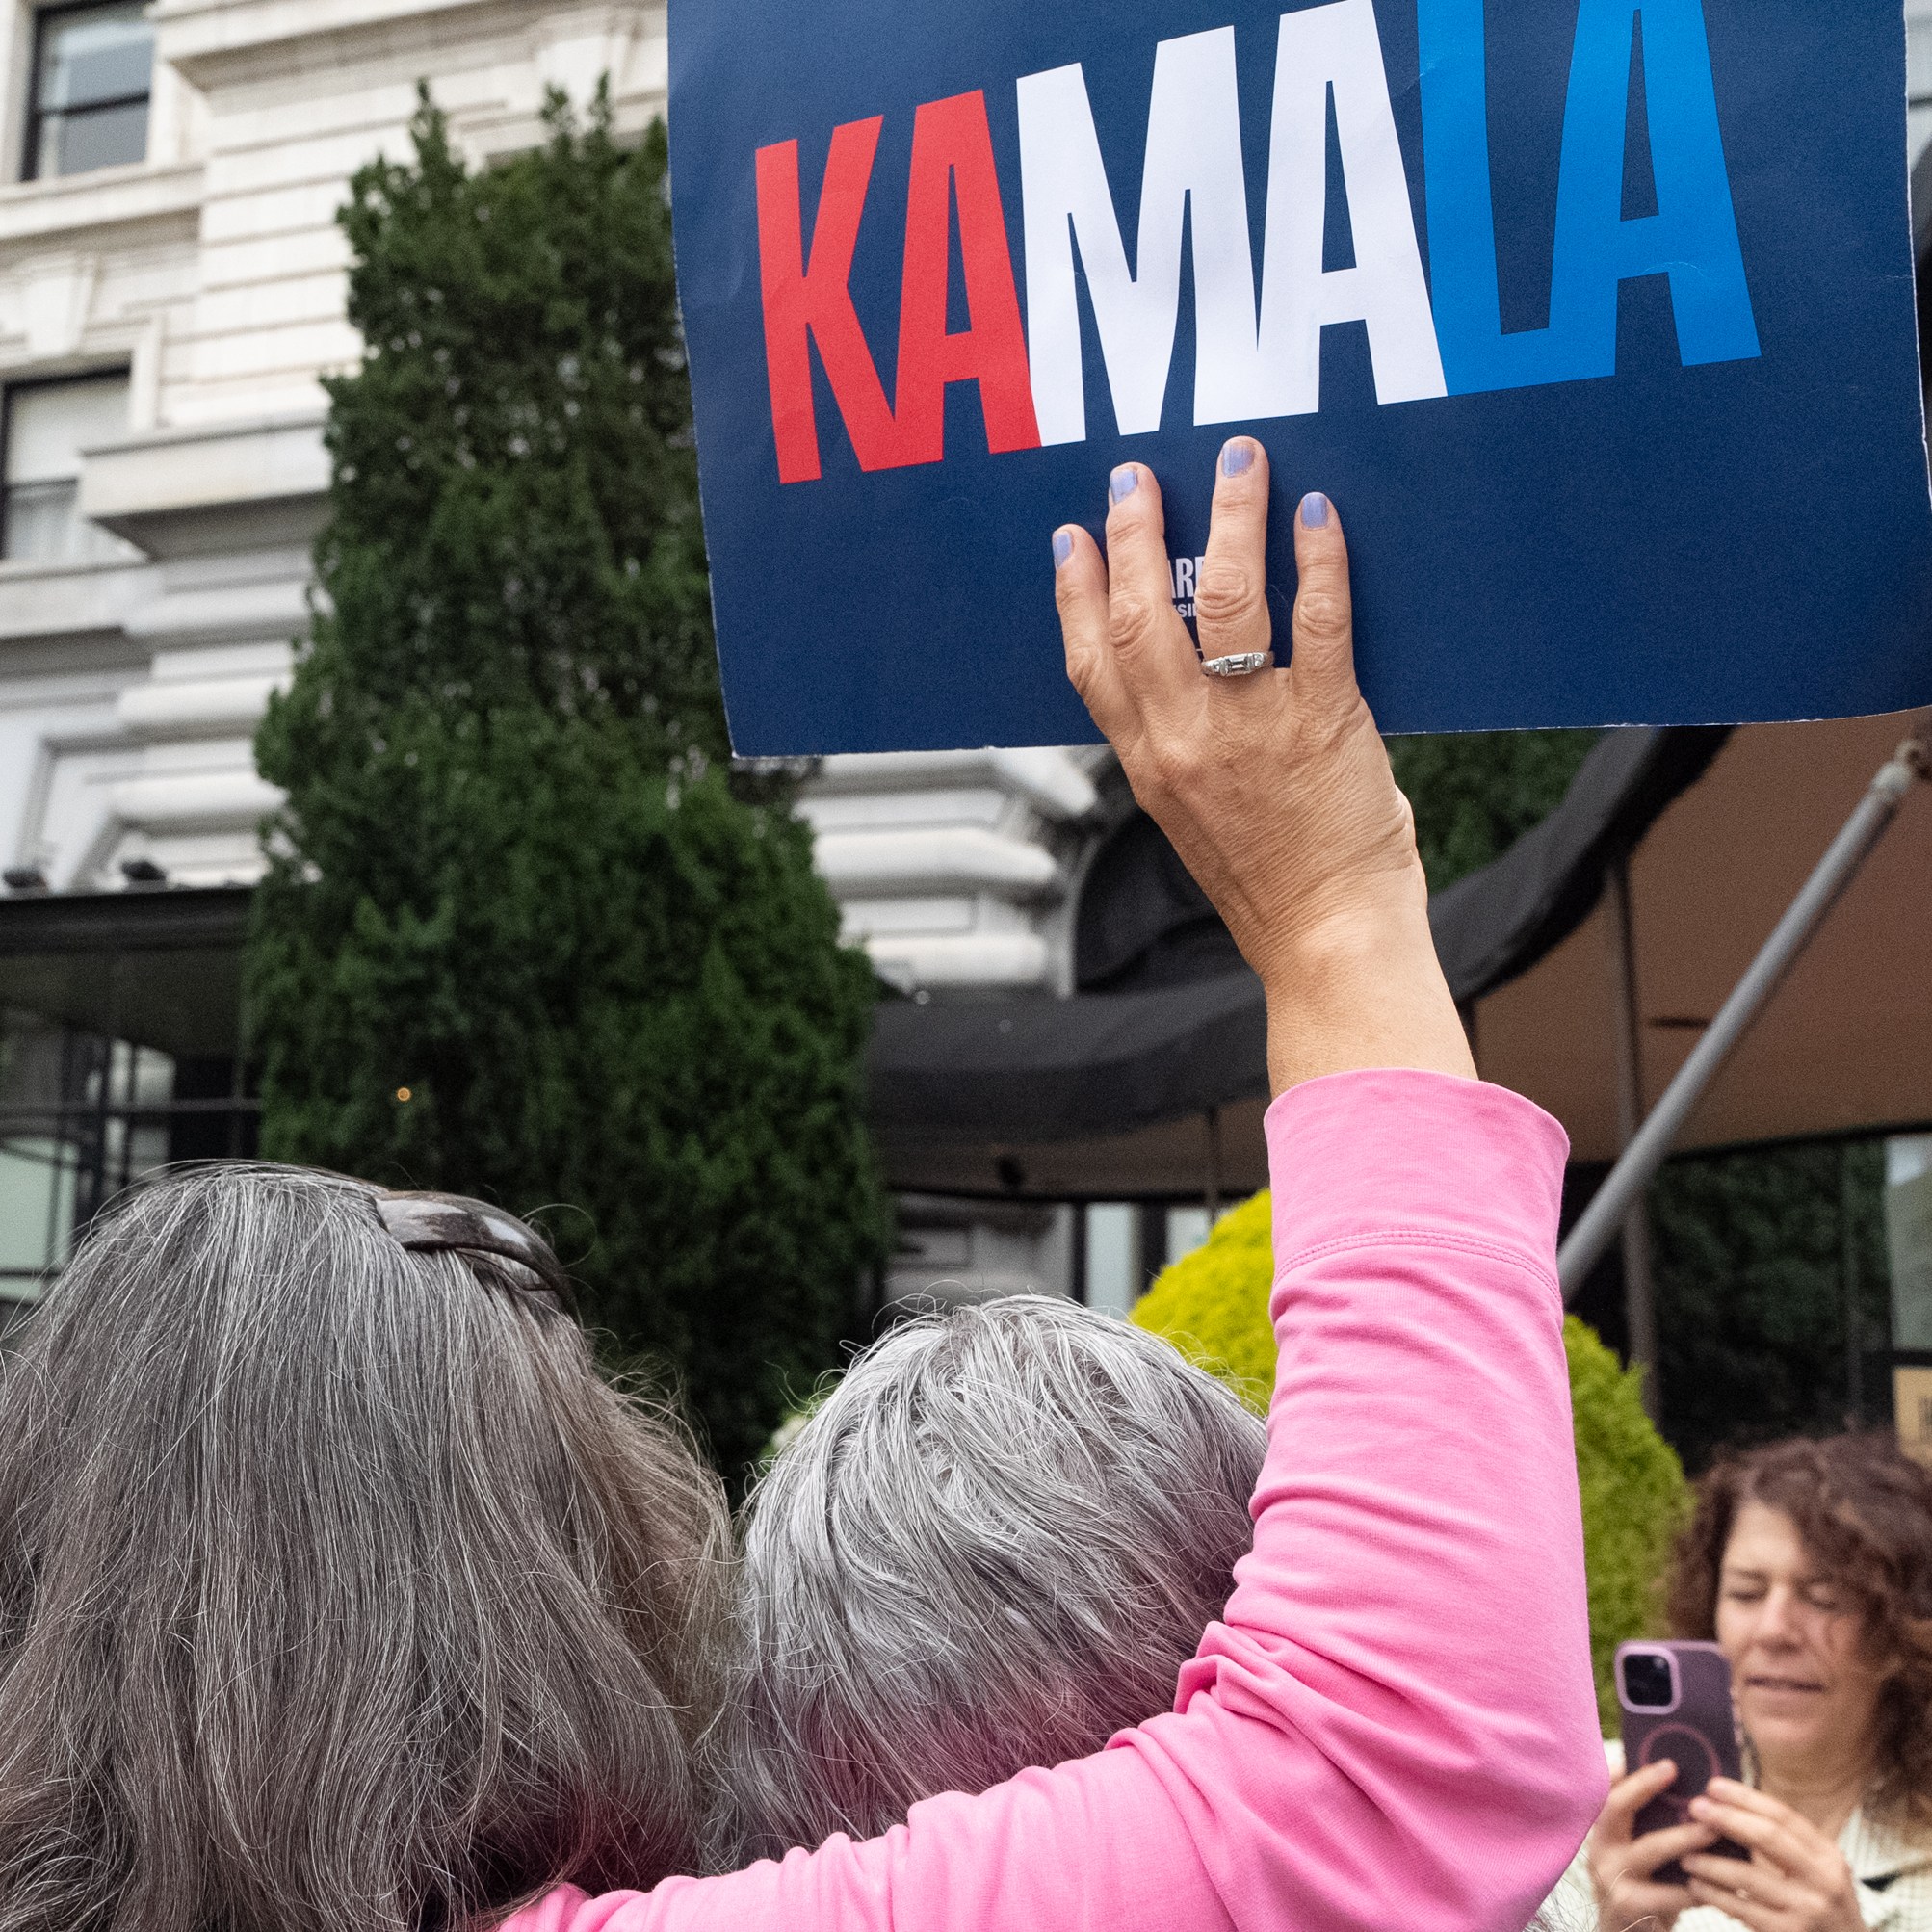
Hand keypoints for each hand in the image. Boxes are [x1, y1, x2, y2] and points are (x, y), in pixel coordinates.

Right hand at [1053, 443, 1473, 1092]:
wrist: (1329, 940)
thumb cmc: (1272, 886)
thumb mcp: (1192, 817)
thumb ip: (1179, 751)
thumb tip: (1188, 683)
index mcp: (1146, 763)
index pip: (1090, 662)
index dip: (1075, 592)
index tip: (1073, 539)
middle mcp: (1185, 739)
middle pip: (1140, 613)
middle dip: (1133, 533)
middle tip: (1136, 477)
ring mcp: (1252, 726)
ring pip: (1221, 598)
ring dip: (1226, 519)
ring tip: (1236, 463)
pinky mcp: (1324, 720)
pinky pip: (1315, 620)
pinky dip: (1316, 560)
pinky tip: (1315, 515)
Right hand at [1586, 1760, 1714, 1931]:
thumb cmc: (1643, 1888)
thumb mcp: (1638, 1852)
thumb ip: (1651, 1824)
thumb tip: (1689, 1789)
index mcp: (1602, 1828)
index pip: (1608, 1788)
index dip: (1631, 1770)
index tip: (1663, 1758)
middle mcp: (1599, 1847)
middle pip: (1616, 1807)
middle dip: (1646, 1787)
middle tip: (1676, 1773)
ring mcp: (1610, 1877)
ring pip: (1649, 1849)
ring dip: (1684, 1836)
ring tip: (1714, 1831)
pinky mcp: (1628, 1907)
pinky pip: (1668, 1893)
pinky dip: (1697, 1887)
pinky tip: (1723, 1884)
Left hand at [1682, 1781, 1863, 1931]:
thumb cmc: (1824, 1910)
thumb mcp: (1820, 1873)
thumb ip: (1789, 1845)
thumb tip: (1732, 1807)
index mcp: (1828, 1856)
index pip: (1783, 1816)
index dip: (1745, 1798)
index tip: (1712, 1786)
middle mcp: (1823, 1880)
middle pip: (1768, 1837)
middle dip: (1727, 1819)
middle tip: (1694, 1808)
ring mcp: (1807, 1910)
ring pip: (1748, 1876)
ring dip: (1710, 1862)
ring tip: (1685, 1854)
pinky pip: (1742, 1909)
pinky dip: (1714, 1895)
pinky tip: (1696, 1886)